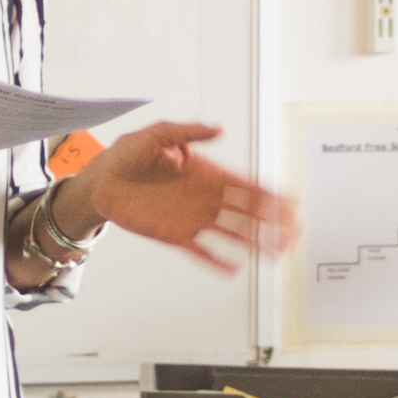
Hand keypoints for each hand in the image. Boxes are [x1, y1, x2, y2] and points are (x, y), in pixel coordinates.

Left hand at [66, 121, 295, 269]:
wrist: (101, 180)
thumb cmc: (128, 155)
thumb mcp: (157, 134)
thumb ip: (187, 132)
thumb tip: (217, 129)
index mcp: (207, 173)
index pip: (246, 186)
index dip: (270, 194)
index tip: (291, 201)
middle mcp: (205, 197)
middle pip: (248, 212)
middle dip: (273, 222)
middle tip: (295, 231)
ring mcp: (192, 218)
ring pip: (232, 233)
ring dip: (255, 243)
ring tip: (277, 253)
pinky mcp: (174, 235)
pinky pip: (201, 250)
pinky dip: (217, 260)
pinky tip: (234, 268)